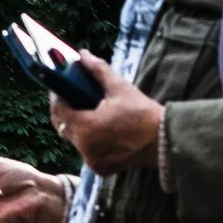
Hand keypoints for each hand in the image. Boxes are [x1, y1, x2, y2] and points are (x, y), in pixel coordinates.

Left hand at [47, 57, 163, 174]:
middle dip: (65, 110)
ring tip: (88, 110)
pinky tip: (98, 128)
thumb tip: (83, 54)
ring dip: (77, 125)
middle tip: (72, 96)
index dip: (57, 96)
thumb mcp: (120, 88)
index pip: (59, 110)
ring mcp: (92, 160)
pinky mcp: (100, 168)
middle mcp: (85, 147)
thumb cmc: (143, 113)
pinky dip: (89, 139)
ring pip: (74, 139)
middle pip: (63, 126)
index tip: (61, 86)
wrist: (164, 141)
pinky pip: (86, 150)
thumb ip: (98, 70)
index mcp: (87, 127)